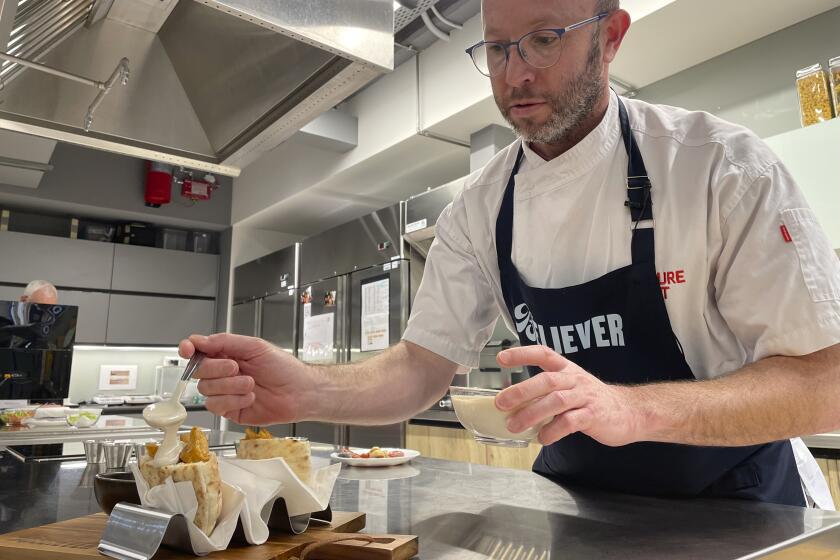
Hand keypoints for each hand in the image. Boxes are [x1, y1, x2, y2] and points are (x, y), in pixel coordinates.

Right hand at [179, 333, 316, 425]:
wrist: (300, 392)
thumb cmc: (284, 368)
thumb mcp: (255, 346)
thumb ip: (225, 342)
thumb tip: (200, 340)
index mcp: (228, 355)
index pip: (199, 351)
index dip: (190, 349)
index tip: (188, 349)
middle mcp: (224, 374)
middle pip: (199, 371)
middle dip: (217, 369)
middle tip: (236, 367)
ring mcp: (226, 393)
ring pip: (206, 390)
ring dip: (229, 386)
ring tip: (250, 384)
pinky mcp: (230, 410)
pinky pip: (216, 406)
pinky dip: (233, 400)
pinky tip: (249, 397)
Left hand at [495, 346, 641, 446]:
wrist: (630, 412)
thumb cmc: (592, 401)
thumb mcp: (571, 387)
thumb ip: (547, 392)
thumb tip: (513, 405)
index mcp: (567, 369)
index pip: (543, 353)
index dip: (522, 354)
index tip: (501, 358)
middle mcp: (575, 380)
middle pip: (546, 381)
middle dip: (521, 391)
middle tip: (501, 403)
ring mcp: (585, 397)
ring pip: (556, 401)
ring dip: (532, 414)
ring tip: (514, 425)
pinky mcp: (593, 416)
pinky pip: (570, 422)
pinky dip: (553, 431)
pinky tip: (542, 438)